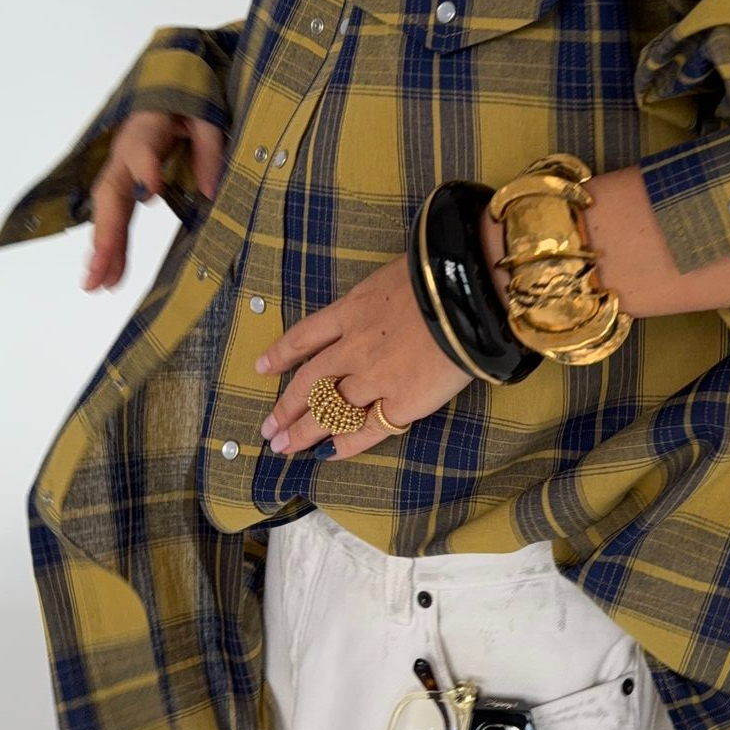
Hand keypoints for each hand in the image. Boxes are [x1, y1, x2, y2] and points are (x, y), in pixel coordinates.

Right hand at [84, 109, 224, 290]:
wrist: (167, 89)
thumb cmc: (187, 102)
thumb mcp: (207, 119)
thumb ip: (208, 150)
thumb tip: (209, 191)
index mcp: (149, 128)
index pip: (143, 149)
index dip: (146, 169)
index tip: (153, 191)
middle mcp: (126, 153)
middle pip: (112, 192)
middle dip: (106, 231)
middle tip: (102, 266)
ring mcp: (122, 170)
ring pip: (108, 211)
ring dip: (103, 248)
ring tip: (99, 284)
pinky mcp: (125, 184)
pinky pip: (116, 217)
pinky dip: (112, 247)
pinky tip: (111, 276)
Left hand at [255, 254, 475, 458]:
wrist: (466, 297)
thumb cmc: (440, 276)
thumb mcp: (396, 276)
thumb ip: (382, 298)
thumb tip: (387, 304)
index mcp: (352, 311)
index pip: (306, 337)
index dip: (282, 354)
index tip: (263, 367)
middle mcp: (354, 348)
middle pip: (310, 383)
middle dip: (286, 407)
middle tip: (269, 428)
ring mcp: (375, 378)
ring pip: (329, 410)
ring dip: (304, 431)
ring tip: (285, 447)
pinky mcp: (402, 403)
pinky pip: (367, 430)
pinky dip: (346, 444)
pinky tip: (328, 454)